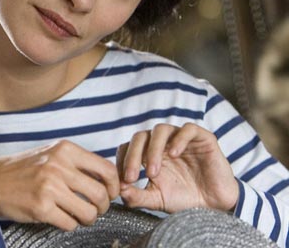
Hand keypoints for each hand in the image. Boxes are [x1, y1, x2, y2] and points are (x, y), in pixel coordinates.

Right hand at [0, 140, 119, 230]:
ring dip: (87, 219)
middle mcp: (59, 165)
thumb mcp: (52, 153)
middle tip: (94, 209)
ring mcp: (50, 187)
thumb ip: (77, 162)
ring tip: (78, 216)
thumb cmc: (25, 169)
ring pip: (89, 212)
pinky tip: (60, 218)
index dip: (114, 186)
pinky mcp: (41, 208)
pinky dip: (70, 225)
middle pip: (100, 194)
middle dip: (102, 207)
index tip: (110, 194)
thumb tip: (109, 179)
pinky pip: (70, 224)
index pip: (106, 169)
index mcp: (65, 149)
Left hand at [116, 123, 238, 212]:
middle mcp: (162, 143)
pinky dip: (179, 139)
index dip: (122, 161)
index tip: (123, 182)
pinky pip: (188, 129)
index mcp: (148, 153)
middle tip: (132, 178)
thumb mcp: (157, 200)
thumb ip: (137, 196)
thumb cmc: (184, 199)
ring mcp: (181, 138)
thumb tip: (119, 191)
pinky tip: (174, 154)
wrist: (216, 205)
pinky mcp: (202, 138)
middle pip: (140, 137)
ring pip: (161, 129)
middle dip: (132, 156)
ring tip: (153, 172)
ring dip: (153, 149)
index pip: (127, 147)